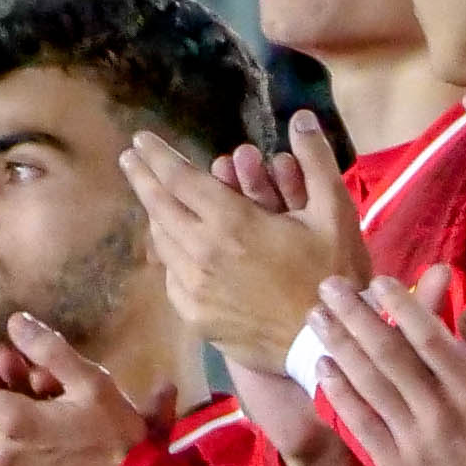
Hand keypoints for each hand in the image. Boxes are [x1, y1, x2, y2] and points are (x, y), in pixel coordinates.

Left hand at [130, 115, 364, 371]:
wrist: (325, 347)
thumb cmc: (333, 277)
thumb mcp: (335, 214)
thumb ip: (316, 162)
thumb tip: (302, 118)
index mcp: (230, 221)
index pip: (177, 177)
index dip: (157, 155)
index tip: (140, 140)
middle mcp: (201, 251)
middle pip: (157, 206)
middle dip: (142, 177)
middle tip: (130, 159)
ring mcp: (194, 287)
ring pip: (162, 241)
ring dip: (155, 215)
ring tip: (153, 200)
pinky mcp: (196, 317)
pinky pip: (171, 277)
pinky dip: (170, 255)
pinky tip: (175, 249)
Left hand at [307, 271, 465, 465]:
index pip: (428, 337)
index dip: (400, 304)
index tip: (377, 282)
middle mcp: (440, 411)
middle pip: (388, 353)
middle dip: (355, 316)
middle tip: (329, 286)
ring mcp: (415, 442)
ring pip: (369, 384)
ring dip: (339, 346)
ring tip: (316, 318)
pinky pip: (363, 425)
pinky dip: (342, 395)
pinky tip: (325, 369)